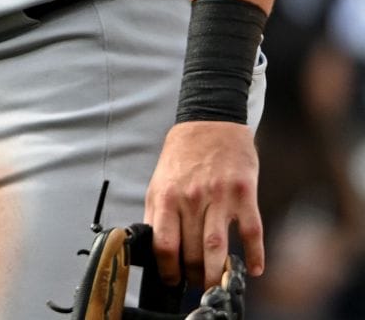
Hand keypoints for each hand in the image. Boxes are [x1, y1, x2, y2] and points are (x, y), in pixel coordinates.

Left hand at [145, 120, 262, 288]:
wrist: (210, 123)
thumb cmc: (183, 155)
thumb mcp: (160, 180)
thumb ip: (157, 212)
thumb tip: (153, 246)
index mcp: (166, 196)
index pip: (163, 243)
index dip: (166, 268)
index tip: (170, 280)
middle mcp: (192, 199)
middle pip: (192, 250)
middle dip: (193, 275)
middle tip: (196, 285)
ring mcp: (220, 197)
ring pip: (218, 246)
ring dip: (217, 272)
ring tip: (216, 285)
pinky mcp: (245, 194)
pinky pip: (252, 231)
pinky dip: (255, 254)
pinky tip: (254, 270)